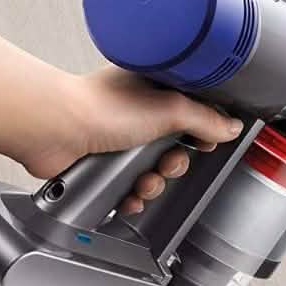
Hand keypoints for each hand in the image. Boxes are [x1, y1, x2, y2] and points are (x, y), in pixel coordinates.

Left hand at [18, 67, 244, 214]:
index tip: (204, 142)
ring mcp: (119, 139)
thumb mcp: (169, 108)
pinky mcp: (103, 163)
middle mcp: (138, 112)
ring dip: (152, 183)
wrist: (54, 128)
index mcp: (156, 89)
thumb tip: (231, 127)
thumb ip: (206, 119)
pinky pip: (128, 187)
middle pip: (175, 148)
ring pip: (153, 171)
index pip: (194, 112)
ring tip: (142, 180)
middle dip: (174, 164)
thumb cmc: (99, 106)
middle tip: (167, 162)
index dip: (202, 132)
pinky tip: (128, 193)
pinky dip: (131, 196)